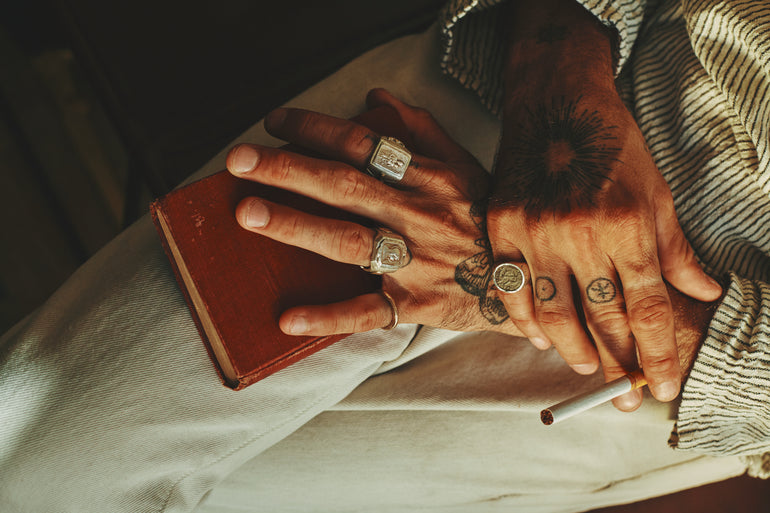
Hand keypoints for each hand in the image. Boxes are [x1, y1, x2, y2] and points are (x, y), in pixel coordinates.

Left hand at [226, 89, 523, 337]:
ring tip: (250, 214)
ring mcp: (415, 261)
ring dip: (298, 226)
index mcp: (427, 178)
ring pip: (349, 241)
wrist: (533, 281)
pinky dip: (327, 317)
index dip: (316, 128)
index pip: (363, 145)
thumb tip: (378, 98)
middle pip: (344, 186)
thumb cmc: (491, 219)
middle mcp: (417, 215)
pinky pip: (368, 311)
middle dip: (288, 169)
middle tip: (239, 161)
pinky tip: (288, 319)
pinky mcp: (415, 303)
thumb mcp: (466, 166)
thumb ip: (422, 129)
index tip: (275, 122)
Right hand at [488, 0, 722, 409]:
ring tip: (584, 370)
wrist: (557, 106)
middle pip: (601, 320)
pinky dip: (525, 321)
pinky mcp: (502, 227)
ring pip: (553, 315)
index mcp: (627, 226)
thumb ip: (675, 249)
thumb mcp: (657, 193)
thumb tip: (703, 291)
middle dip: (617, 367)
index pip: (646, 310)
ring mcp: (535, 233)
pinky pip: (512, 290)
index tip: (661, 386)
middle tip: (624, 396)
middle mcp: (580, 234)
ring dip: (571, 352)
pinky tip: (538, 339)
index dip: (656, 356)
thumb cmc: (611, 146)